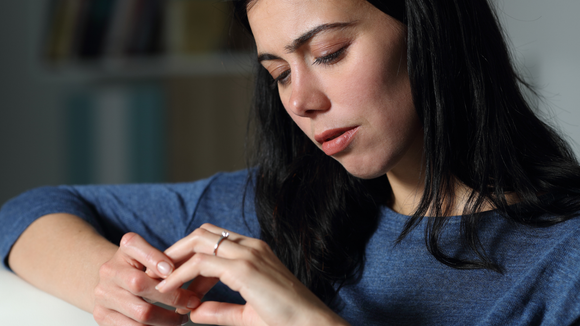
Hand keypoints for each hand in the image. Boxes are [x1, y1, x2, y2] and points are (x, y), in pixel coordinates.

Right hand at [93, 232, 198, 325]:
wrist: (115, 285)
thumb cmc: (145, 270)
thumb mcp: (154, 259)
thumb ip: (167, 262)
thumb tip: (185, 276)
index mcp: (124, 250)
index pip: (134, 245)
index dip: (153, 257)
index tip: (172, 271)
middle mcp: (109, 270)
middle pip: (139, 284)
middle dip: (172, 296)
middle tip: (192, 303)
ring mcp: (102, 294)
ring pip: (140, 312)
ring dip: (167, 319)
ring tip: (181, 319)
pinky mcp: (102, 316)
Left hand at [156, 223, 349, 325]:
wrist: (311, 325)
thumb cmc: (286, 321)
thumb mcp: (247, 314)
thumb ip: (221, 311)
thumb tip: (194, 312)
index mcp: (255, 251)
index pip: (214, 239)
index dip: (191, 255)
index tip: (175, 278)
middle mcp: (251, 246)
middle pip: (202, 233)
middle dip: (177, 250)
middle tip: (160, 273)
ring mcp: (248, 254)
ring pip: (199, 242)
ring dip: (175, 259)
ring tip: (159, 280)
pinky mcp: (245, 268)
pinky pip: (201, 264)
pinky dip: (181, 275)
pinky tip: (169, 290)